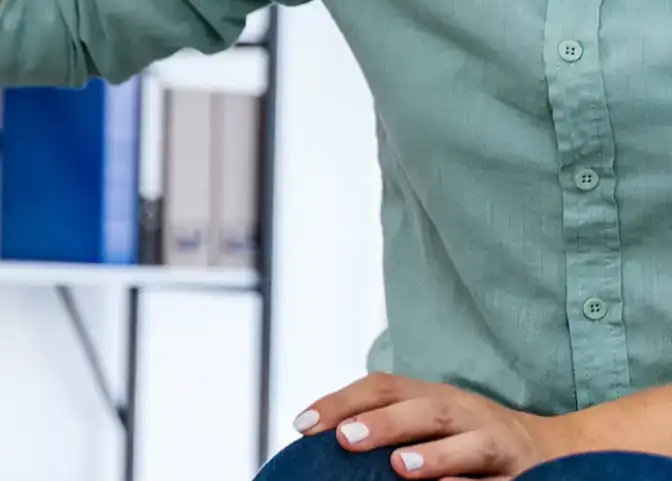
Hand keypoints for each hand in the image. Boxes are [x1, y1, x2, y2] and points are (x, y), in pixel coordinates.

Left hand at [296, 373, 570, 479]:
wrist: (556, 451)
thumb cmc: (469, 438)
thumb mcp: (430, 420)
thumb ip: (385, 422)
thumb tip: (321, 438)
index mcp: (435, 396)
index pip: (383, 387)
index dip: (342, 401)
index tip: (303, 425)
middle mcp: (466, 414)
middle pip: (426, 410)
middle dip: (384, 423)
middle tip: (346, 439)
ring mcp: (498, 445)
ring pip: (470, 446)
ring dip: (434, 456)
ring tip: (399, 468)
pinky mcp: (524, 477)